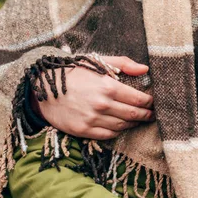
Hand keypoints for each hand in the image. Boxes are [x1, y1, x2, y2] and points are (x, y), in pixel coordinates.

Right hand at [36, 56, 154, 139]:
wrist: (43, 88)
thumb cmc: (74, 72)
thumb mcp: (98, 62)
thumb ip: (124, 64)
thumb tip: (145, 69)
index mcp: (108, 87)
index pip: (139, 99)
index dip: (150, 102)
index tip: (154, 102)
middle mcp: (102, 105)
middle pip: (133, 114)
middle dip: (146, 115)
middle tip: (152, 114)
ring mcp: (92, 119)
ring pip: (122, 126)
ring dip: (133, 124)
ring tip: (138, 119)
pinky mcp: (83, 130)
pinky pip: (108, 135)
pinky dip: (118, 131)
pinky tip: (121, 126)